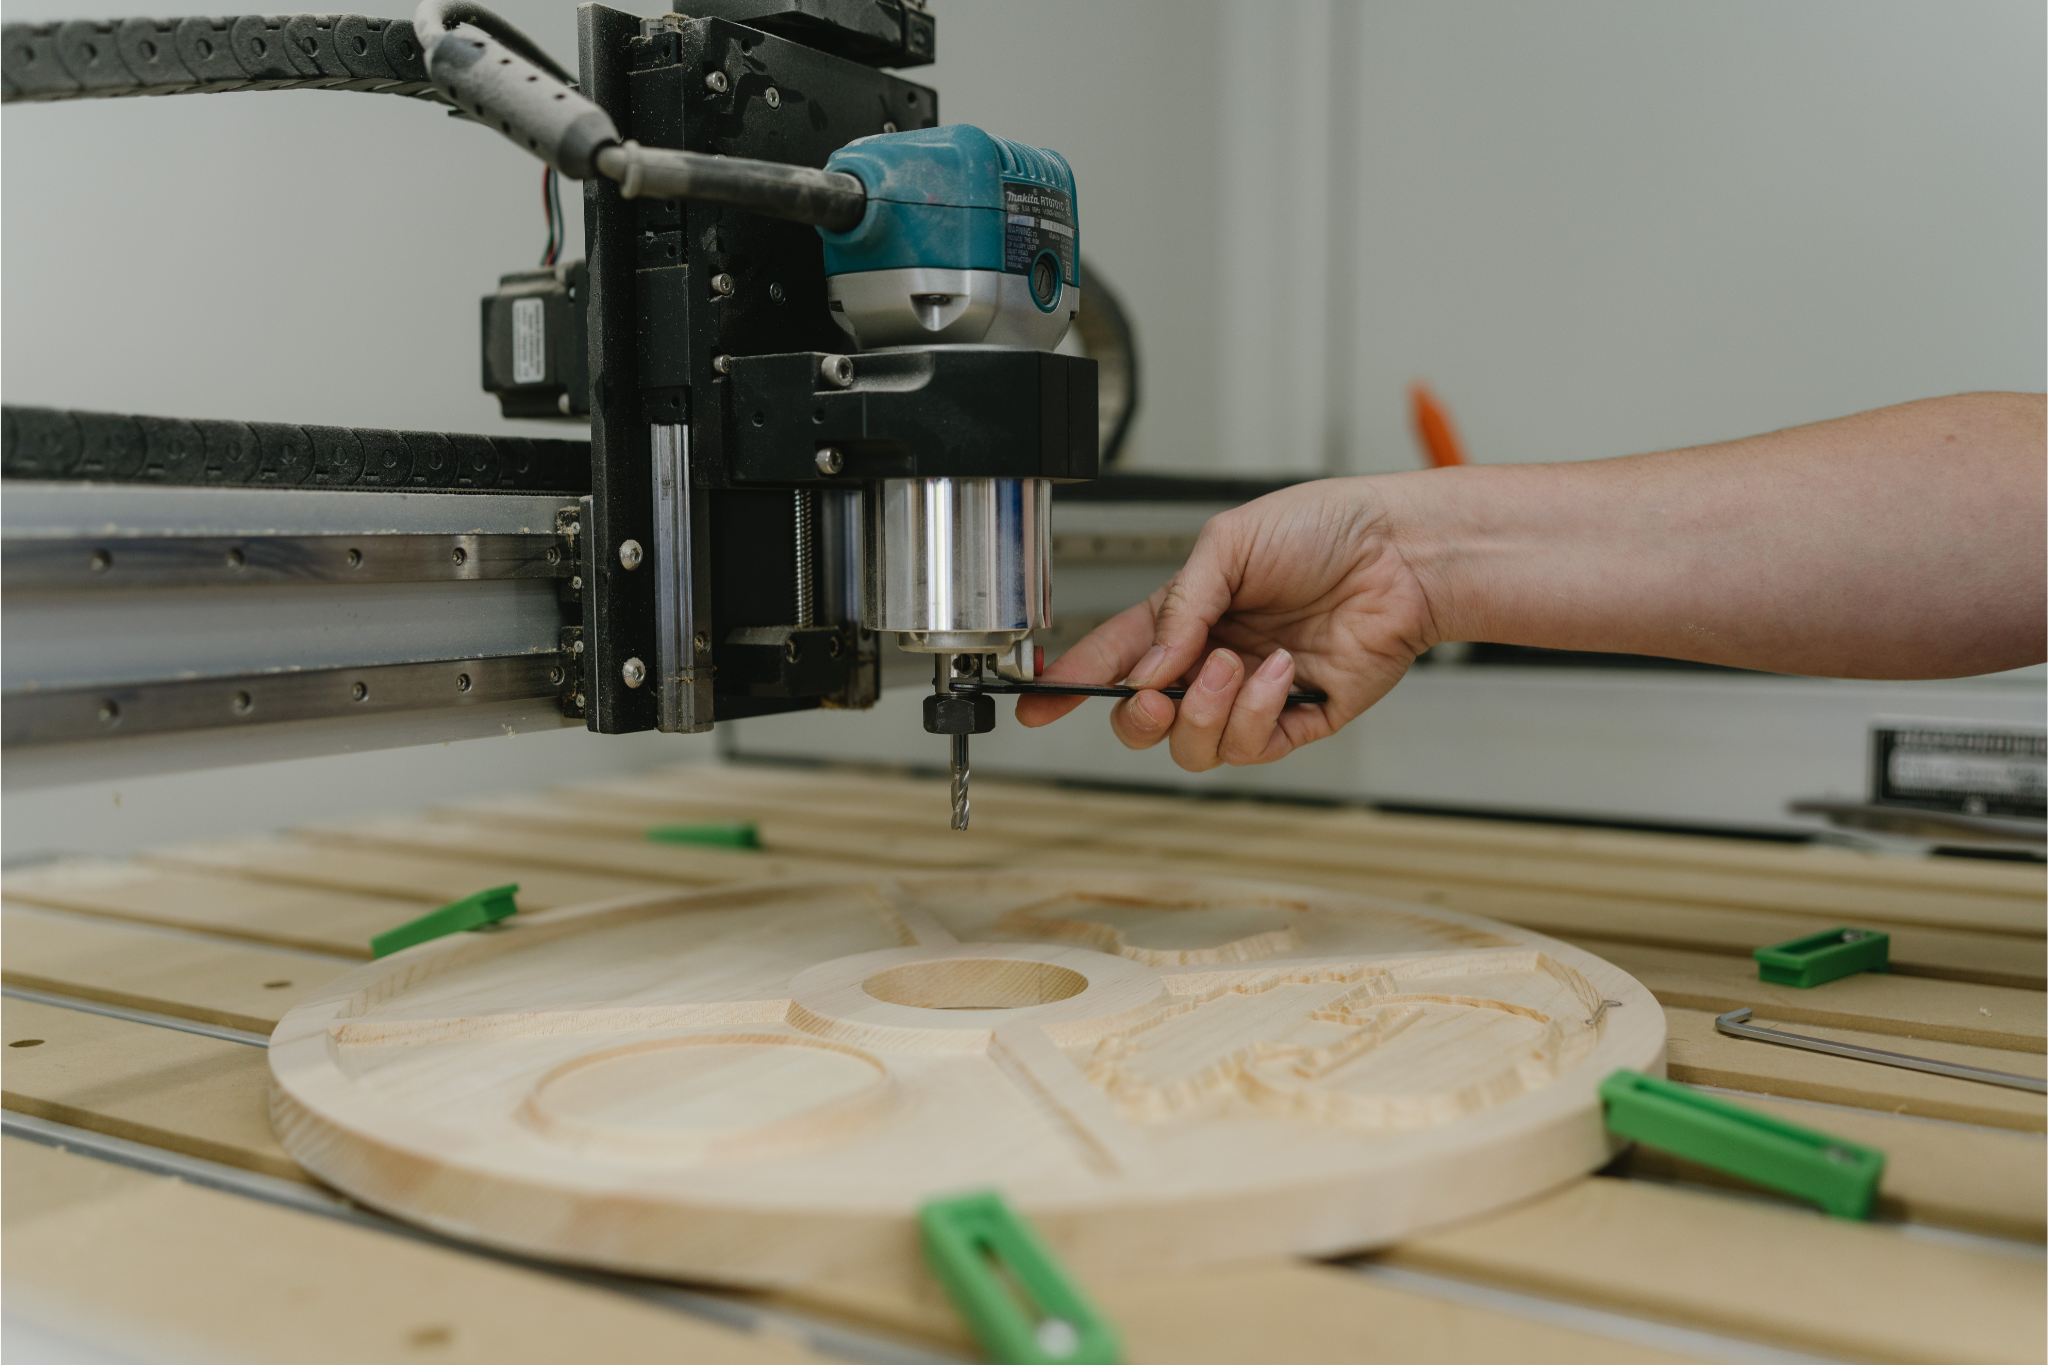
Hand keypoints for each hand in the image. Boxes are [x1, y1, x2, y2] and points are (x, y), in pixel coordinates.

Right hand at [1014, 477, 1439, 769]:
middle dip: (1137, 716)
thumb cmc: (1326, 528)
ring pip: (1194, 746)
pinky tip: (1280, 671)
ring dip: (1203, 711)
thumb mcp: (1228, 543)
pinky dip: (1256, 714)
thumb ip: (1178, 605)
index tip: (1036, 704)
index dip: (1071, 683)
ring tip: (1232, 665)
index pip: (1115, 656)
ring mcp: (1253, 696)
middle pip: (1145, 721)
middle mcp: (1214, 661)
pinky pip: (1253, 747)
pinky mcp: (1298, 719)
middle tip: (1155, 693)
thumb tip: (1145, 668)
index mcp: (1188, 614)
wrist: (1401, 552)